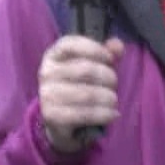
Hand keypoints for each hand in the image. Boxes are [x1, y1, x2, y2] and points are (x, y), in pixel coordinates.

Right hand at [37, 36, 124, 154]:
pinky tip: (112, 114)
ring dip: (108, 98)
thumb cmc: (79, 86)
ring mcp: (47, 94)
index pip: (71, 44)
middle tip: (113, 85)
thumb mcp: (92, 66)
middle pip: (86, 70)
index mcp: (53, 55)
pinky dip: (104, 114)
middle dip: (108, 78)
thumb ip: (107, 53)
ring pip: (88, 94)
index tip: (110, 59)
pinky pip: (85, 114)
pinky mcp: (52, 115)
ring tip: (113, 101)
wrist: (60, 120)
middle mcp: (46, 73)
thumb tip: (117, 45)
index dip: (95, 49)